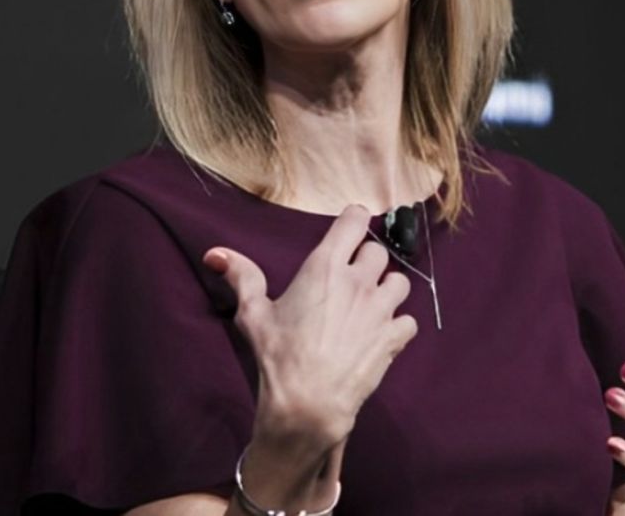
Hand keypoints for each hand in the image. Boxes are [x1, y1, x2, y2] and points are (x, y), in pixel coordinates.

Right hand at [204, 204, 418, 451]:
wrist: (308, 404)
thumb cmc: (278, 356)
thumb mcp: (253, 314)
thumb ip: (242, 277)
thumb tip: (216, 253)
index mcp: (325, 267)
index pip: (355, 220)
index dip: (353, 221)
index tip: (347, 231)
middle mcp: (358, 282)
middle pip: (378, 251)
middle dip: (366, 260)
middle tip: (350, 278)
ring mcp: (380, 310)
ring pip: (400, 282)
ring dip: (387, 289)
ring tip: (370, 304)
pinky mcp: (393, 338)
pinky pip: (408, 320)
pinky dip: (398, 325)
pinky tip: (380, 334)